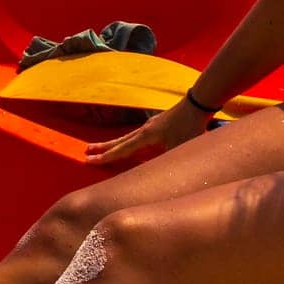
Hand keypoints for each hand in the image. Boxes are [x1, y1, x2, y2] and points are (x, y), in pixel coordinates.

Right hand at [84, 96, 211, 165]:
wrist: (198, 104)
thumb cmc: (190, 126)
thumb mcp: (179, 148)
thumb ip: (167, 162)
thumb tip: (160, 179)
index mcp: (146, 136)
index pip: (121, 150)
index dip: (105, 157)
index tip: (89, 161)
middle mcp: (144, 130)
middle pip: (119, 141)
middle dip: (102, 148)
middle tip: (86, 152)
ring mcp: (150, 126)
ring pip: (126, 137)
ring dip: (113, 143)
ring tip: (101, 147)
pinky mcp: (158, 124)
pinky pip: (136, 136)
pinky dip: (126, 141)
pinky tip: (129, 143)